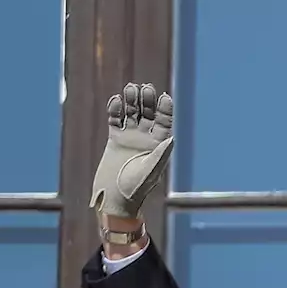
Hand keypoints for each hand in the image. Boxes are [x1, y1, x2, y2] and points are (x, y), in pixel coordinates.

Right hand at [90, 83, 174, 218]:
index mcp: (159, 145)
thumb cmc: (136, 189)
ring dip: (131, 101)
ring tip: (130, 89)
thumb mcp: (150, 171)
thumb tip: (172, 138)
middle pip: (148, 113)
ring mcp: (130, 138)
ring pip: (132, 113)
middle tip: (145, 88)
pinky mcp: (115, 140)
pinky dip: (115, 110)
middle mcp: (146, 139)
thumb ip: (160, 155)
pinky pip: (116, 120)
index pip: (164, 122)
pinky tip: (116, 101)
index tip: (164, 97)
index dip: (165, 109)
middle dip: (147, 101)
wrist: (115, 199)